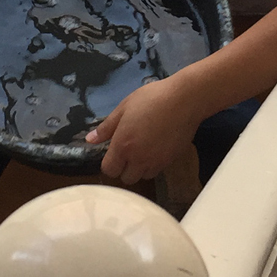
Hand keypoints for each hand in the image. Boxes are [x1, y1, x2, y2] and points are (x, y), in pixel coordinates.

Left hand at [86, 75, 201, 182]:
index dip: (109, 163)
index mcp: (123, 146)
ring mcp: (157, 161)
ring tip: (144, 151)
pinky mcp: (172, 160)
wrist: (186, 100)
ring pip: (144, 176)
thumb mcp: (124, 107)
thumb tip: (90, 140)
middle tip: (129, 152)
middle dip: (125, 168)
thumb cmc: (152, 98)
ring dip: (140, 168)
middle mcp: (139, 159)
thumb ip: (106, 127)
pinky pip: (159, 169)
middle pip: (126, 178)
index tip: (113, 152)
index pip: (109, 170)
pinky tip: (158, 147)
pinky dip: (155, 164)